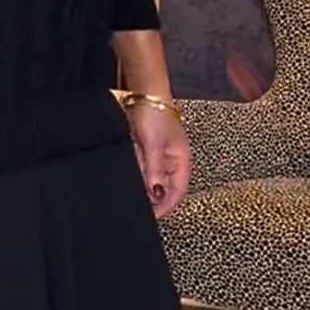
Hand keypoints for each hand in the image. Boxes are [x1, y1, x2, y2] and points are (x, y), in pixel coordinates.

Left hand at [126, 102, 189, 219]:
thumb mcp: (153, 144)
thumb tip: (157, 193)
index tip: (153, 217)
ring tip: (130, 190)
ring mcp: (158, 155)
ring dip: (142, 184)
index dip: (167, 206)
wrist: (142, 92)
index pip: (177, 191)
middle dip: (152, 197)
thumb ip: (155, 169)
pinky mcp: (145, 150)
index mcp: (180, 160)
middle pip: (163, 187)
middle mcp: (171, 160)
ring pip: (150, 179)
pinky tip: (129, 173)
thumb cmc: (154, 114)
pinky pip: (141, 168)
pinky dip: (136, 172)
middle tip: (138, 207)